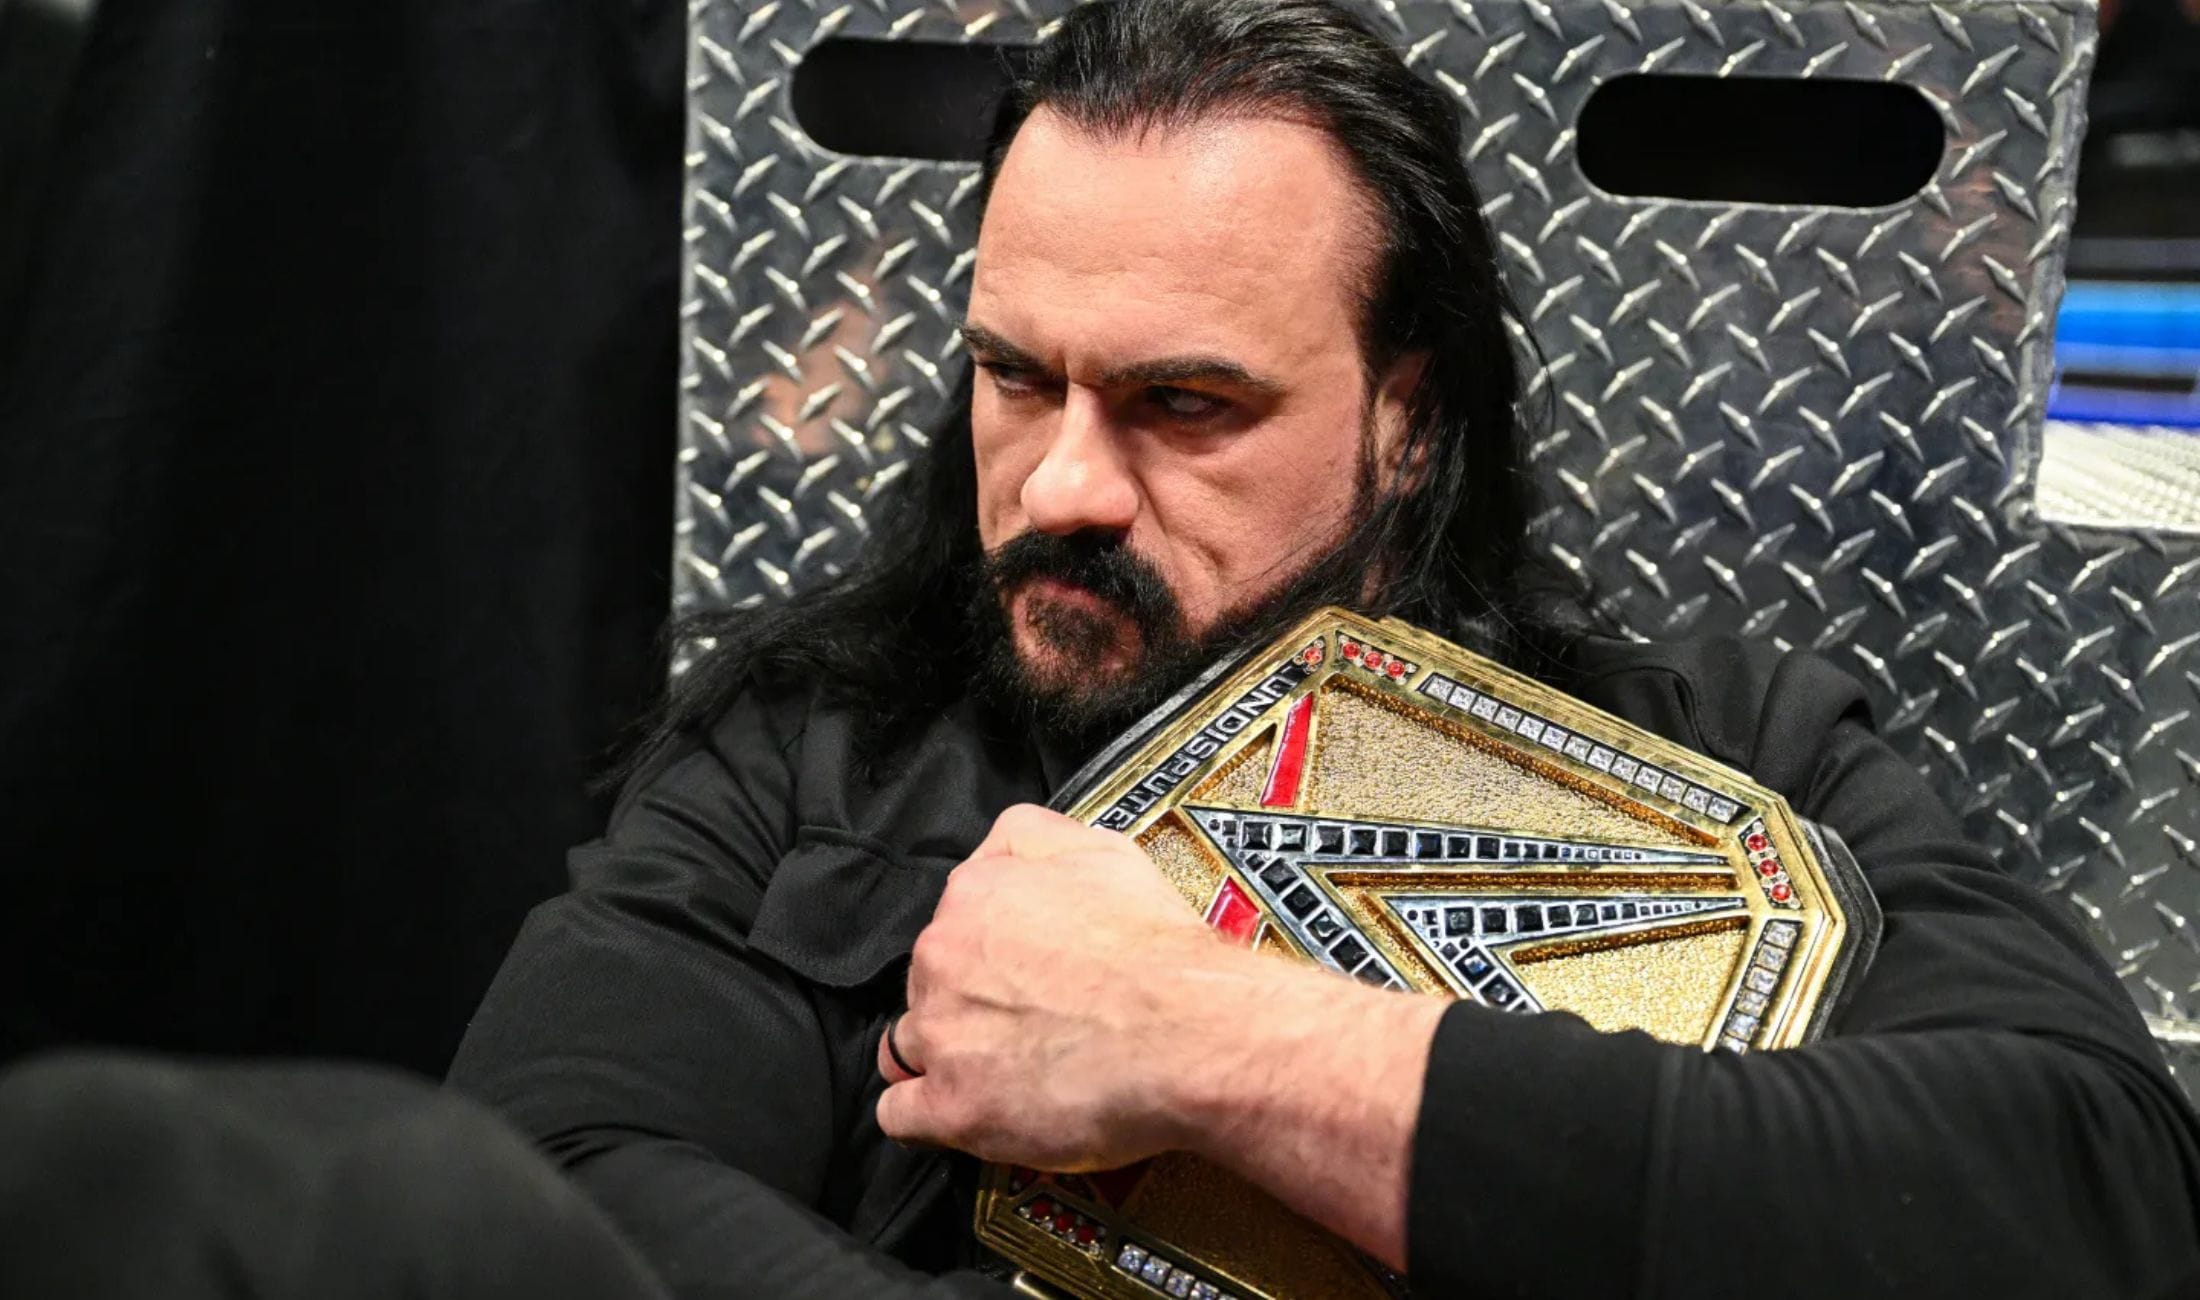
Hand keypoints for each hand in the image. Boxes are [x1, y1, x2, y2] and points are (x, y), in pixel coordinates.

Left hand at [874, 804, 1231, 1170]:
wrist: (1187, 1032)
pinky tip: (970, 1113)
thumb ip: (1032, 838)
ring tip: (1005, 1074)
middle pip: (929, 984)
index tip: (1025, 976)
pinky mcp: (951, 1107)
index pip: (953, 925)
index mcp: (972, 896)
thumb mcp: (1100, 849)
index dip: (989, 955)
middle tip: (1030, 1025)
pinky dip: (929, 1116)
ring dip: (948, 1058)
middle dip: (968, 1004)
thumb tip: (999, 851)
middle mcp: (940, 958)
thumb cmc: (1155, 948)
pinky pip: (902, 1114)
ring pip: (912, 1046)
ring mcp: (940, 1035)